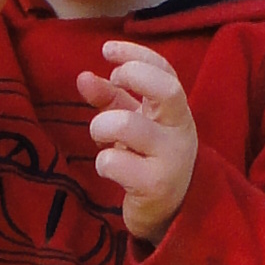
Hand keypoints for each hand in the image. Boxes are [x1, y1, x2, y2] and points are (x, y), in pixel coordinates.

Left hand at [79, 39, 197, 240]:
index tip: (107, 50)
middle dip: (133, 77)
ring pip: (128, 126)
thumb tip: (84, 76)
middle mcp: (180, 131)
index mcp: (176, 112)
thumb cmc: (149, 160)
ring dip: (103, 126)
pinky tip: (111, 169)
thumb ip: (111, 99)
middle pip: (166, 90)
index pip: (166, 71)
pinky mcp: (155, 186)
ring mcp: (171, 160)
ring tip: (102, 136)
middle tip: (113, 82)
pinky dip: (104, 161)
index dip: (136, 54)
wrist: (170, 213)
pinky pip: (116, 162)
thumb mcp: (133, 123)